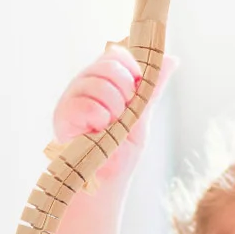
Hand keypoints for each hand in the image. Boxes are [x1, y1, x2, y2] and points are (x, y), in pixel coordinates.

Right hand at [52, 44, 174, 189]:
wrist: (107, 178)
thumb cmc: (120, 149)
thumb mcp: (141, 114)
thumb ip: (152, 87)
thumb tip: (172, 60)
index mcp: (101, 79)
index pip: (117, 55)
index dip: (132, 73)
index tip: (134, 96)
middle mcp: (84, 83)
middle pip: (110, 65)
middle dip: (125, 94)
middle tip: (120, 117)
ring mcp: (71, 97)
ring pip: (101, 85)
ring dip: (114, 111)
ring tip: (108, 128)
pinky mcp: (62, 114)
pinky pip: (88, 106)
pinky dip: (99, 121)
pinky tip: (96, 132)